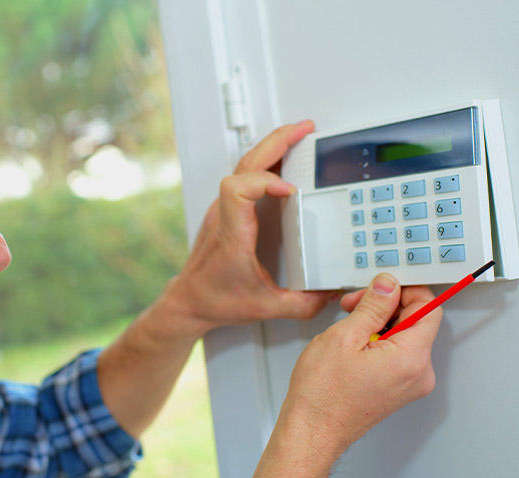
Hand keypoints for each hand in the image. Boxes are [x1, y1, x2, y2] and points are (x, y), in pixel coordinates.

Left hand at [158, 121, 335, 338]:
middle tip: (305, 129)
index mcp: (233, 233)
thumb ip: (302, 304)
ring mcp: (222, 210)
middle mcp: (225, 216)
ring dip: (271, 146)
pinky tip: (282, 161)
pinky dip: (266, 162)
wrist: (187, 301)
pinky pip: (244, 175)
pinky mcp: (225, 212)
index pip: (238, 187)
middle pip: (245, 163)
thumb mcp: (266, 307)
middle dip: (277, 141)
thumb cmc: (214, 300)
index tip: (291, 190)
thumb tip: (330, 293)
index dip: (266, 180)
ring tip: (298, 136)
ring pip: (243, 164)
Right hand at [243, 273, 440, 477]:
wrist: (313, 429)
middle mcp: (418, 373)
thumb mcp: (344, 336)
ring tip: (348, 328)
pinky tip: (353, 344)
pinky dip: (378, 341)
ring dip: (379, 323)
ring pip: (405, 337)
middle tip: (354, 305)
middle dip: (386, 306)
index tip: (382, 287)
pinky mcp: (398, 389)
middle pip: (416, 321)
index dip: (405, 291)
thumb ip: (373, 306)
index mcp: (411, 358)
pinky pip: (397, 354)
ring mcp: (409, 383)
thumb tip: (388, 286)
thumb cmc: (323, 393)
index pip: (428, 308)